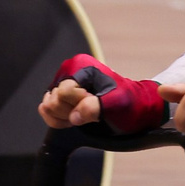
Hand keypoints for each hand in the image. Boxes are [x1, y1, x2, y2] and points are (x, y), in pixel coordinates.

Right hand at [40, 54, 173, 133]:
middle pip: (53, 100)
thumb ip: (95, 107)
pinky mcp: (62, 96)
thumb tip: (74, 116)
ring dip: (64, 117)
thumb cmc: (129, 104)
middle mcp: (69, 71)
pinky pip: (47, 110)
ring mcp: (64, 84)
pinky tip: (75, 119)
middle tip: (91, 112)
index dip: (78, 104)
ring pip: (48, 106)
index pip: (64, 92)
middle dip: (70, 112)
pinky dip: (58, 119)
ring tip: (84, 116)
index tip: (97, 104)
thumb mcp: (116, 105)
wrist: (137, 107)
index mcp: (80, 65)